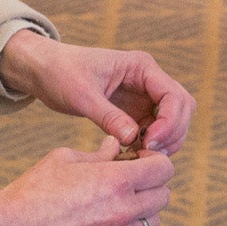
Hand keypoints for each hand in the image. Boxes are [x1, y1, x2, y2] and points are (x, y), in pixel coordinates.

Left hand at [0, 30, 195, 154]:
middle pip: (182, 109)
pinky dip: (149, 145)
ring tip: (139, 157)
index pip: (174, 95)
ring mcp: (143, 97)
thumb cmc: (61, 73)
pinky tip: (131, 156)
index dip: (170, 121)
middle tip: (149, 154)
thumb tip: (133, 138)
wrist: (44, 71)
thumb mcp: (81, 95)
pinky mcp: (134, 112)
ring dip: (164, 141)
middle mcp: (148, 81)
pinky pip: (154, 131)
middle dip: (172, 133)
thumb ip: (108, 116)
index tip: (150, 142)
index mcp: (141, 67)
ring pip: (172, 122)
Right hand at [0, 143, 173, 225]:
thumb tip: (116, 145)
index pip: (164, 169)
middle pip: (163, 195)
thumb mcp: (65, 158)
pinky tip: (116, 224)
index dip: (156, 161)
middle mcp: (123, 210)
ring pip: (154, 223)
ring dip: (145, 211)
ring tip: (123, 203)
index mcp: (115, 181)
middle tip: (132, 180)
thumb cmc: (34, 190)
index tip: (141, 159)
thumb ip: (98, 153)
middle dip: (152, 184)